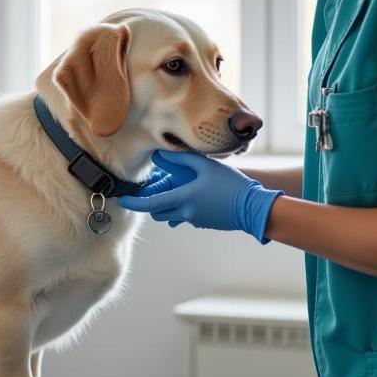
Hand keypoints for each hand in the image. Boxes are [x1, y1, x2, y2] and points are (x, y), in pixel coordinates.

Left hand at [118, 150, 282, 242]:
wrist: (254, 208)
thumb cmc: (231, 184)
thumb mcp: (205, 165)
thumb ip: (181, 158)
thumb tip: (160, 153)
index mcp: (183, 199)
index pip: (149, 205)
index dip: (133, 203)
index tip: (122, 201)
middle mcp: (186, 214)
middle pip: (158, 212)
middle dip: (150, 202)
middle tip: (151, 187)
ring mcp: (195, 221)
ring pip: (170, 215)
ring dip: (166, 205)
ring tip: (173, 187)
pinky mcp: (203, 223)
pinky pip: (185, 216)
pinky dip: (181, 206)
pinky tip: (193, 193)